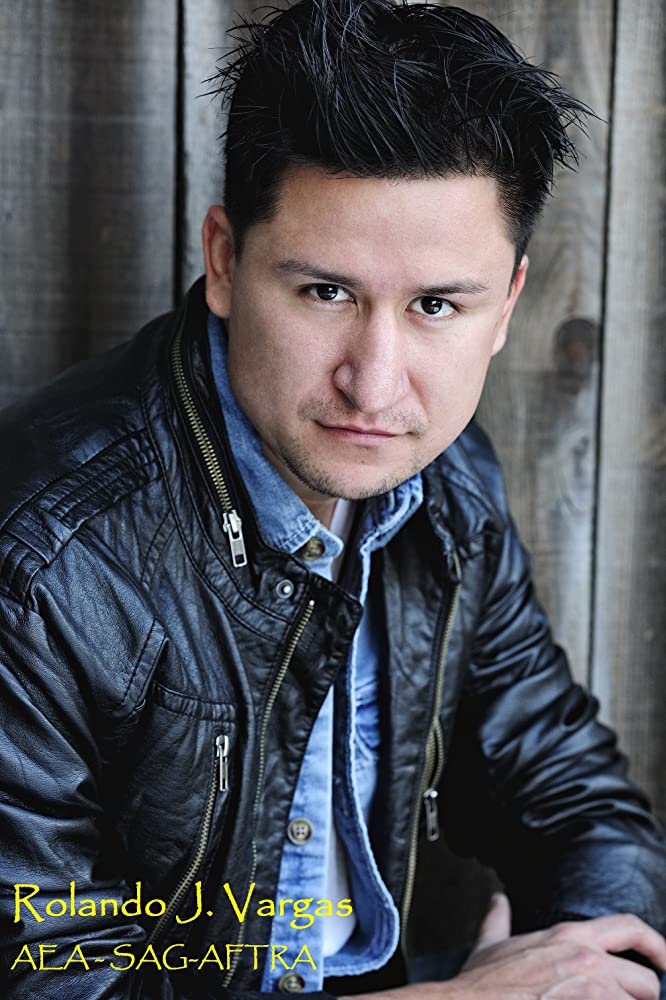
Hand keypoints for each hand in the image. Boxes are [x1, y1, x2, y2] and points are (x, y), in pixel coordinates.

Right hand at [453, 891, 665, 998]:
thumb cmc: (481, 987)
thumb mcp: (490, 946)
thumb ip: (498, 921)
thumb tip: (497, 902)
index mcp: (570, 936)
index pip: (631, 928)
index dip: (655, 946)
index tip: (664, 963)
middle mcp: (589, 959)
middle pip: (647, 981)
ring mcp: (594, 991)